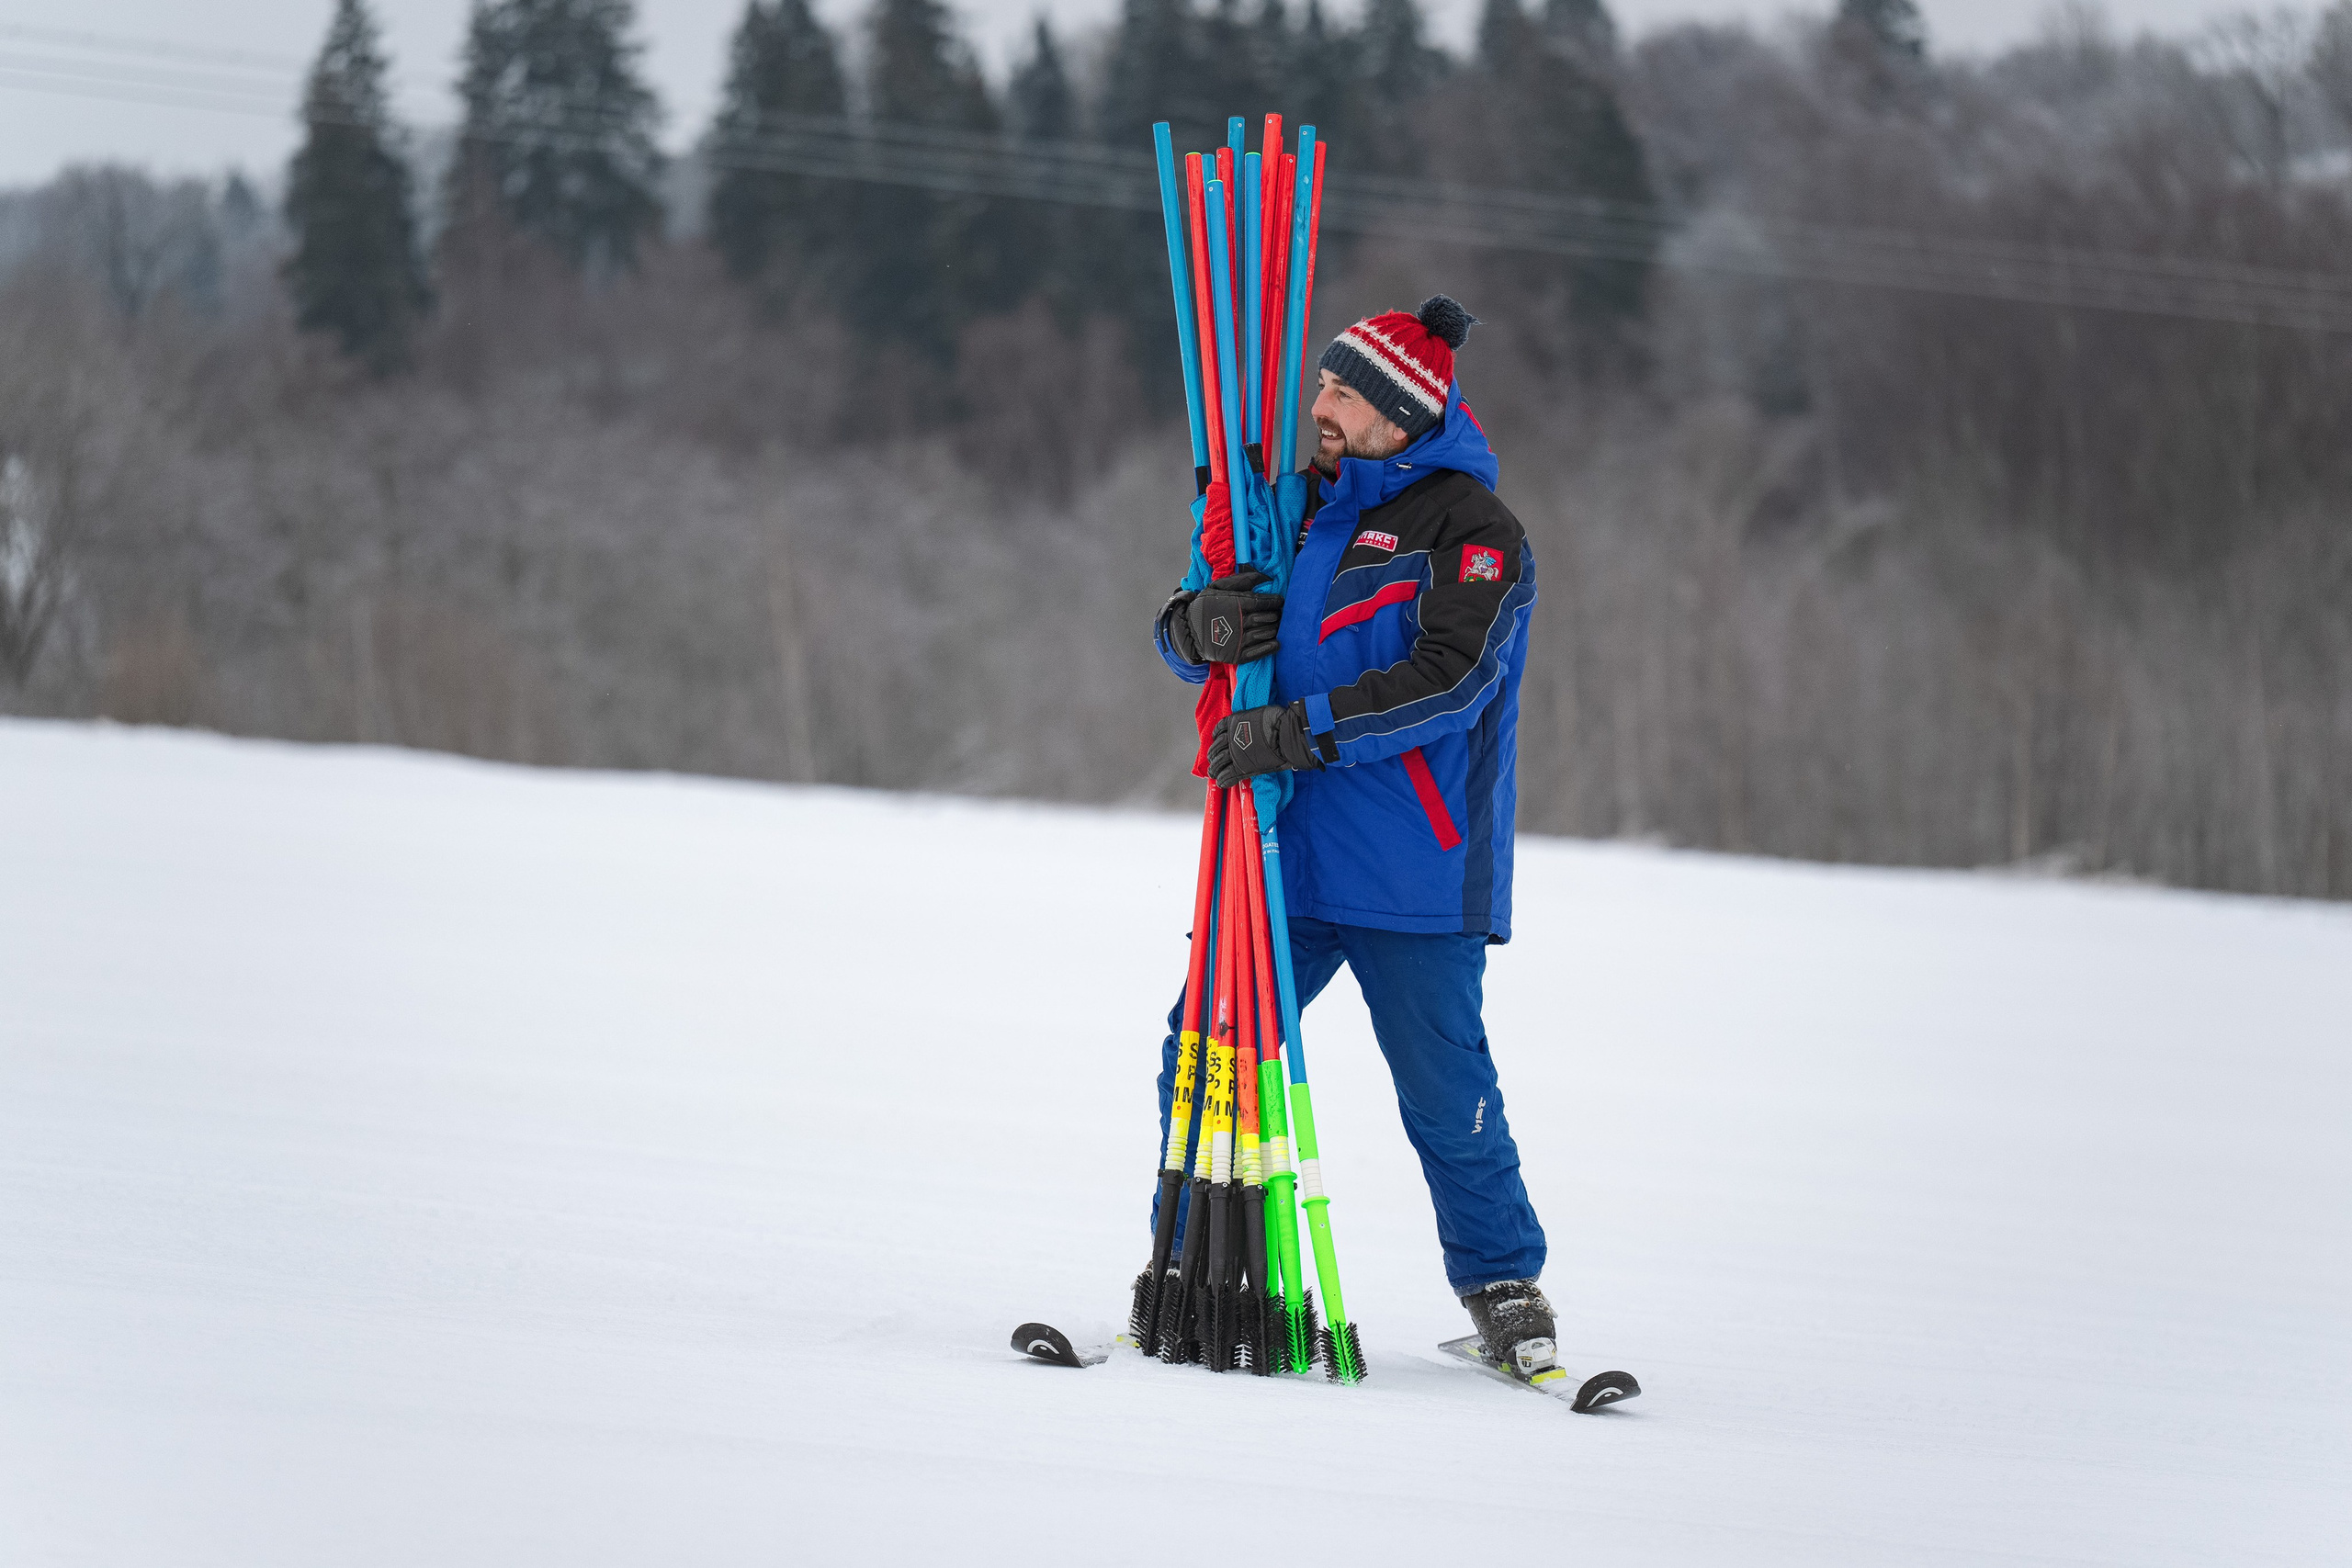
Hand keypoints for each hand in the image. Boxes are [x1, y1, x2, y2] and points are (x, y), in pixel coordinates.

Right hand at [1162, 569, 1283, 665]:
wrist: (1188, 631)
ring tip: (1277, 625)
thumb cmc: (1205, 606)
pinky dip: (1269, 647)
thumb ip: (1242, 580)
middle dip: (1276, 615)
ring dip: (1274, 629)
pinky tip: (1276, 643)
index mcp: (1235, 604)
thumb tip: (1265, 576)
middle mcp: (1238, 622)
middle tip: (1281, 613)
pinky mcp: (1236, 655)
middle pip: (1267, 617)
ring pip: (1265, 633)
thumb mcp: (1218, 587)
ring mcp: (1237, 640)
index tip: (1280, 600)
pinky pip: (1258, 652)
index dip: (1275, 601)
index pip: (1262, 602)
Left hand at [1208, 701, 1324, 786]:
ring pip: (1219, 762)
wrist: (1285, 734)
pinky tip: (1221, 783)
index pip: (1219, 729)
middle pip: (1216, 747)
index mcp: (1235, 722)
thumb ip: (1252, 721)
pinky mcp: (1241, 767)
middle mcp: (1231, 737)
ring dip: (1215, 769)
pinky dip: (1223, 780)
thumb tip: (1257, 724)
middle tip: (1212, 761)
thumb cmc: (1278, 721)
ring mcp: (1235, 753)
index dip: (1216, 736)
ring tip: (1213, 774)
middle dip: (1213, 755)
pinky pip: (1228, 775)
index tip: (1215, 739)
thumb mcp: (1260, 715)